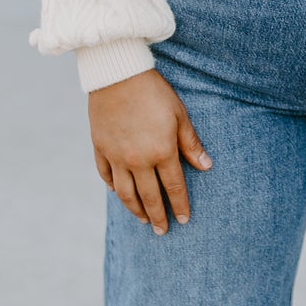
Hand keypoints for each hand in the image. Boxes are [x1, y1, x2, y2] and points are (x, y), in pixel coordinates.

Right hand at [87, 66, 211, 233]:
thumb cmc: (154, 92)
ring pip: (125, 193)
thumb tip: (206, 166)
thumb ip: (190, 144)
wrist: (117, 74)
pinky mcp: (100, 148)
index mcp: (161, 152)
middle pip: (149, 196)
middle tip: (162, 231)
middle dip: (157, 216)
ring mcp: (116, 156)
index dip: (179, 205)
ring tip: (143, 219)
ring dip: (135, 209)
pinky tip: (118, 193)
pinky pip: (105, 175)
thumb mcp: (179, 115)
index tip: (183, 219)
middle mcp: (138, 160)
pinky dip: (112, 187)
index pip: (174, 187)